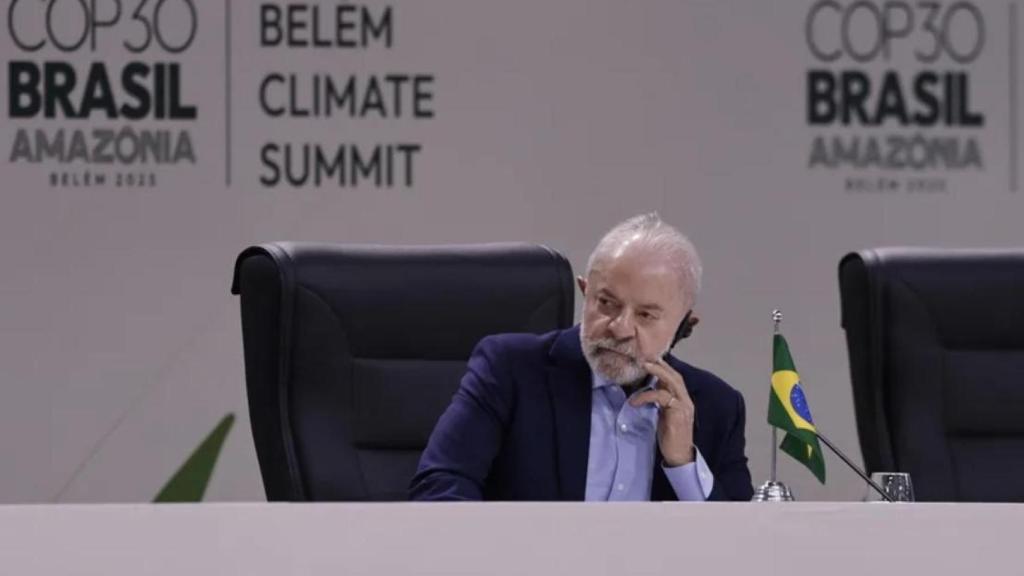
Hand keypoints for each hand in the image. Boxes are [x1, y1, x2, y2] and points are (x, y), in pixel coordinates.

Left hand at [628, 336, 695, 466]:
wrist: (679, 455)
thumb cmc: (670, 436)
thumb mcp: (664, 415)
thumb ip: (660, 402)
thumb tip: (649, 390)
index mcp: (682, 399)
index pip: (674, 378)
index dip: (662, 367)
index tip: (648, 358)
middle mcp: (686, 400)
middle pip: (675, 376)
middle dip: (660, 364)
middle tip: (644, 356)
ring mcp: (684, 406)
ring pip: (672, 382)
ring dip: (657, 372)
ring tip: (642, 367)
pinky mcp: (678, 413)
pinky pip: (662, 397)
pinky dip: (647, 396)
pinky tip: (635, 402)